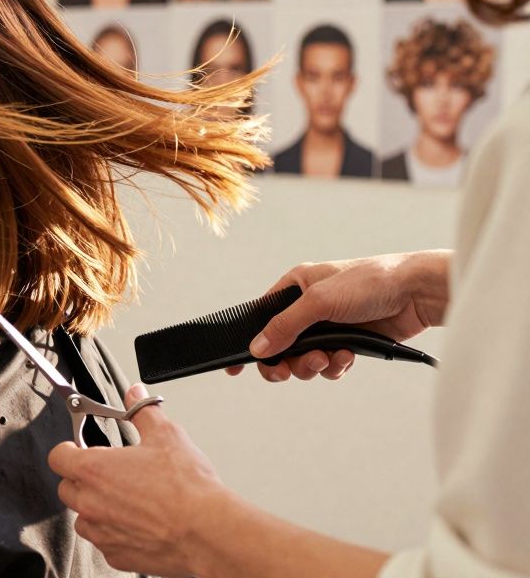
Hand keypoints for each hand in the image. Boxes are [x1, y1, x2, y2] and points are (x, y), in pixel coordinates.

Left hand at [49, 384, 228, 577]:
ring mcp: (102, 532)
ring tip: (127, 500)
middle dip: (82, 479)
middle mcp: (90, 503)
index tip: (80, 448)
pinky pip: (104, 542)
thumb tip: (135, 395)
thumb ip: (143, 412)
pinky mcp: (117, 556)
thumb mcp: (166, 435)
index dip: (68, 449)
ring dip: (96, 508)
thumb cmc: (187, 488)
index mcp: (93, 470)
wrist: (207, 531)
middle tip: (110, 473)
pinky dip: (114, 532)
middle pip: (67, 487)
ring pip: (84, 518)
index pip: (58, 457)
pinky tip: (138, 523)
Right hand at [225, 250, 449, 381]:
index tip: (235, 367)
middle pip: (280, 346)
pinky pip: (329, 365)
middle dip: (285, 361)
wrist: (418, 294)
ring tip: (329, 358)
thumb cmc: (371, 282)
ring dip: (313, 365)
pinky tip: (347, 357)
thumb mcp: (319, 301)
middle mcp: (308, 307)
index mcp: (294, 287)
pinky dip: (335, 366)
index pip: (260, 317)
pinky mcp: (349, 342)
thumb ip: (285, 326)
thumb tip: (257, 349)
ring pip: (304, 359)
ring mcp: (328, 327)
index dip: (249, 342)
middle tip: (287, 371)